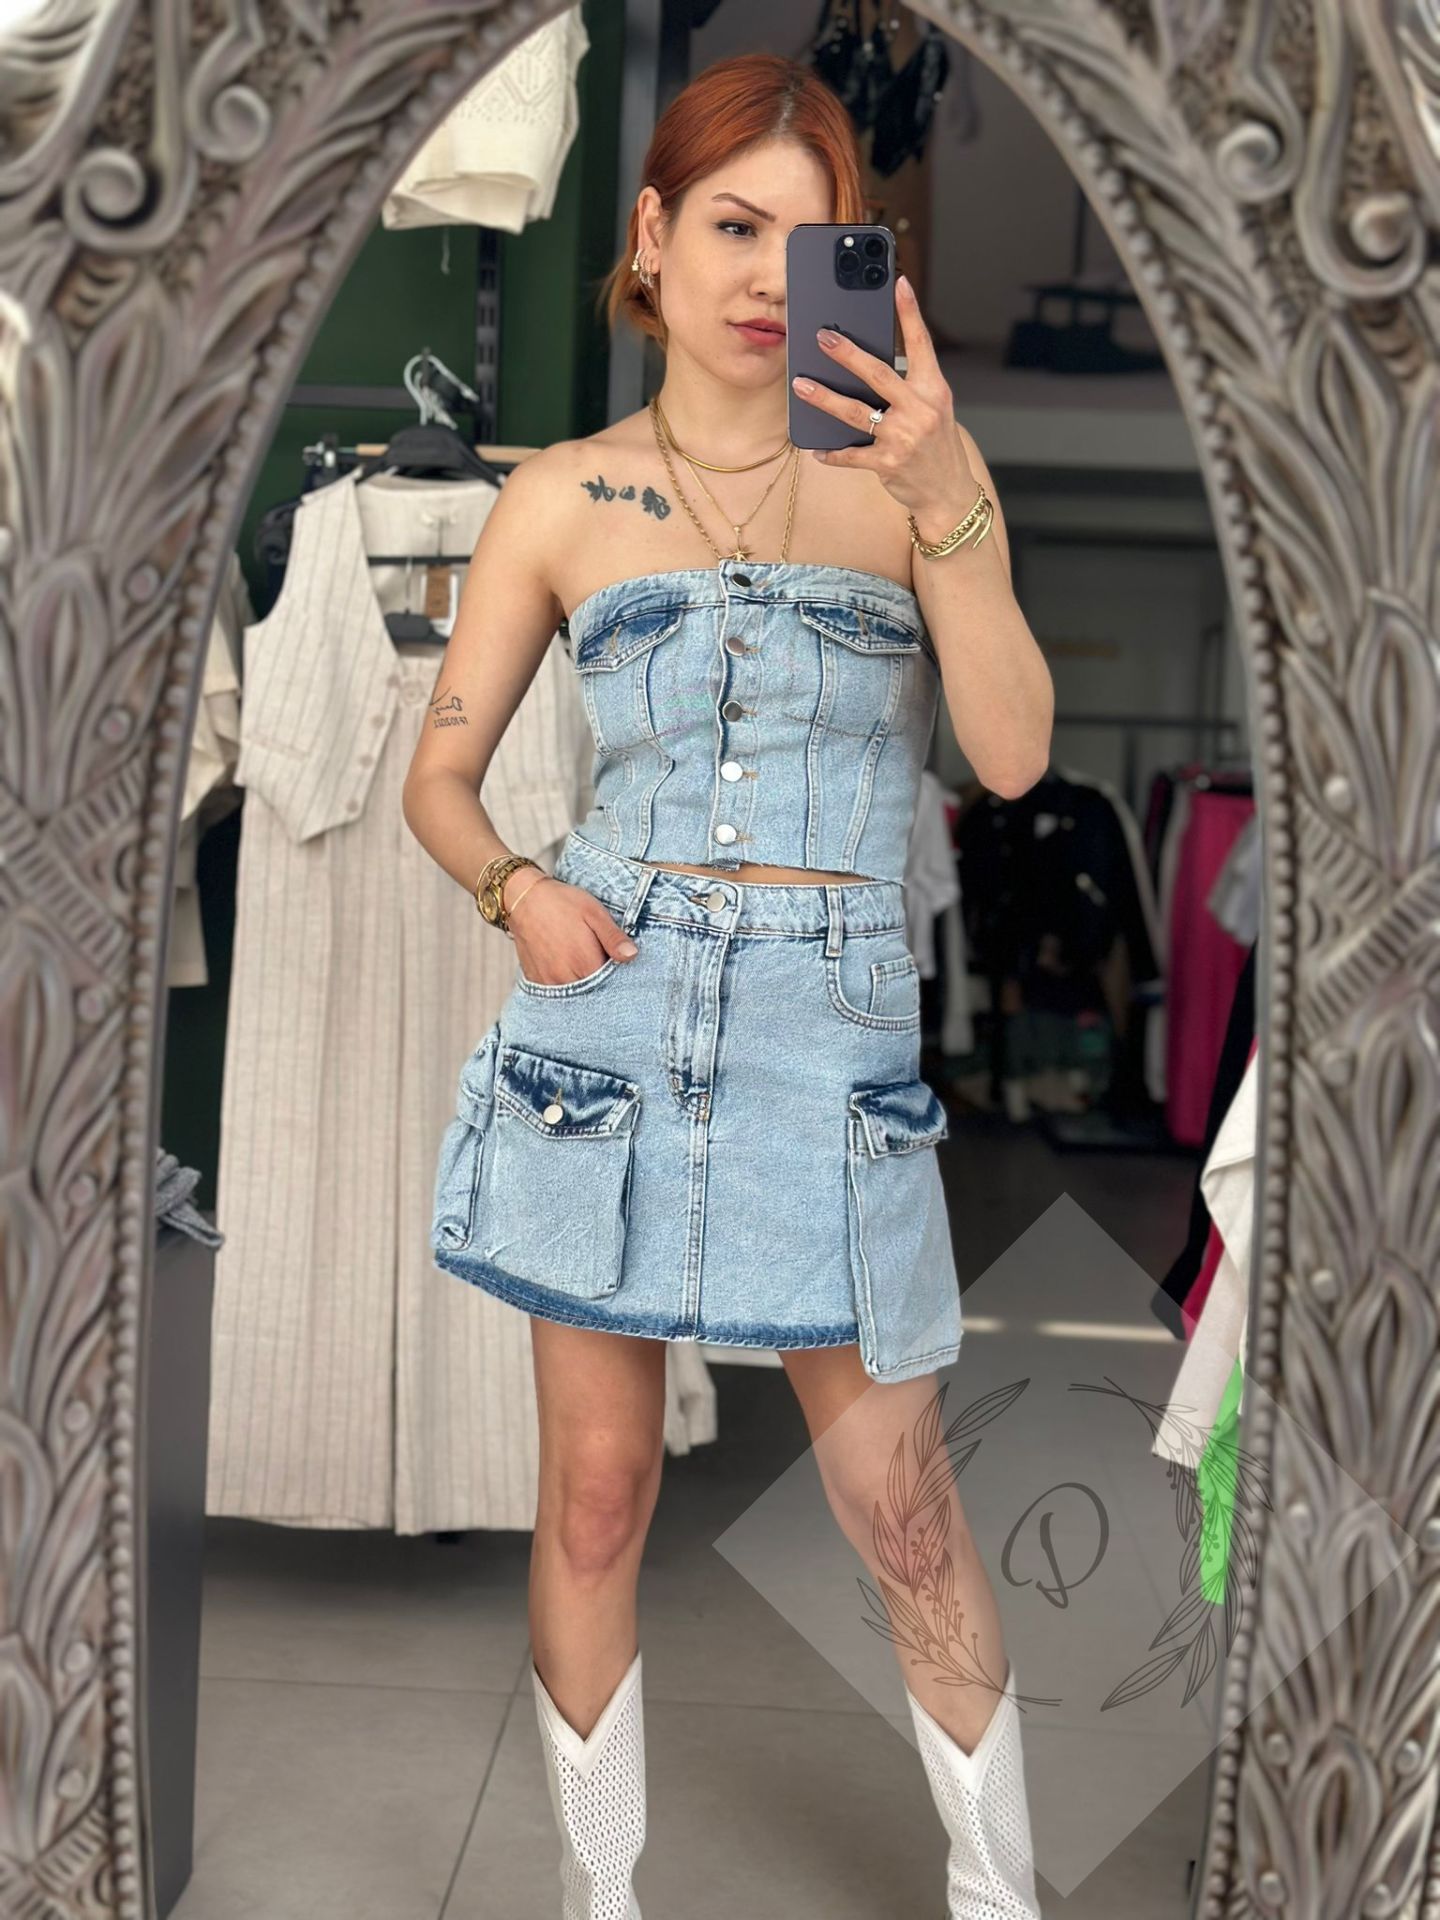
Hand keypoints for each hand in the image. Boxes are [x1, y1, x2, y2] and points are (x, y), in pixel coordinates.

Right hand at [505, 876, 638, 984]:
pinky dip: (565, 984)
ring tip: (582, 961)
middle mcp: (565, 979)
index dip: (618, 977)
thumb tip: (632, 955)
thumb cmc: (562, 903)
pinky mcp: (536, 981)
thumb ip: (613, 938)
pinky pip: (556, 992)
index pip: (610, 985)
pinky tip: (568, 967)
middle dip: (601, 982)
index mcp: (584, 963)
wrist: (524, 899)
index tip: (619, 965)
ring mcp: (548, 982)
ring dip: (583, 984)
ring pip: (574, 994)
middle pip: (592, 992)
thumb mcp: (594, 913)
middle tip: (601, 961)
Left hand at [790, 273, 974, 526]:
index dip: (910, 313)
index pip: (922, 344)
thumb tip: (865, 364)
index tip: (898, 283)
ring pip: (855, 412)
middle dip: (847, 354)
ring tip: (801, 385)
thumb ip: (908, 386)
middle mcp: (920, 410)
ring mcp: (903, 438)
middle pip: (878, 374)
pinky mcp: (887, 463)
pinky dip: (832, 453)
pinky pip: (851, 455)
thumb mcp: (933, 408)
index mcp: (933, 390)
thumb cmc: (936, 444)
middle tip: (822, 337)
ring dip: (824, 398)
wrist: (947, 491)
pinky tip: (816, 448)